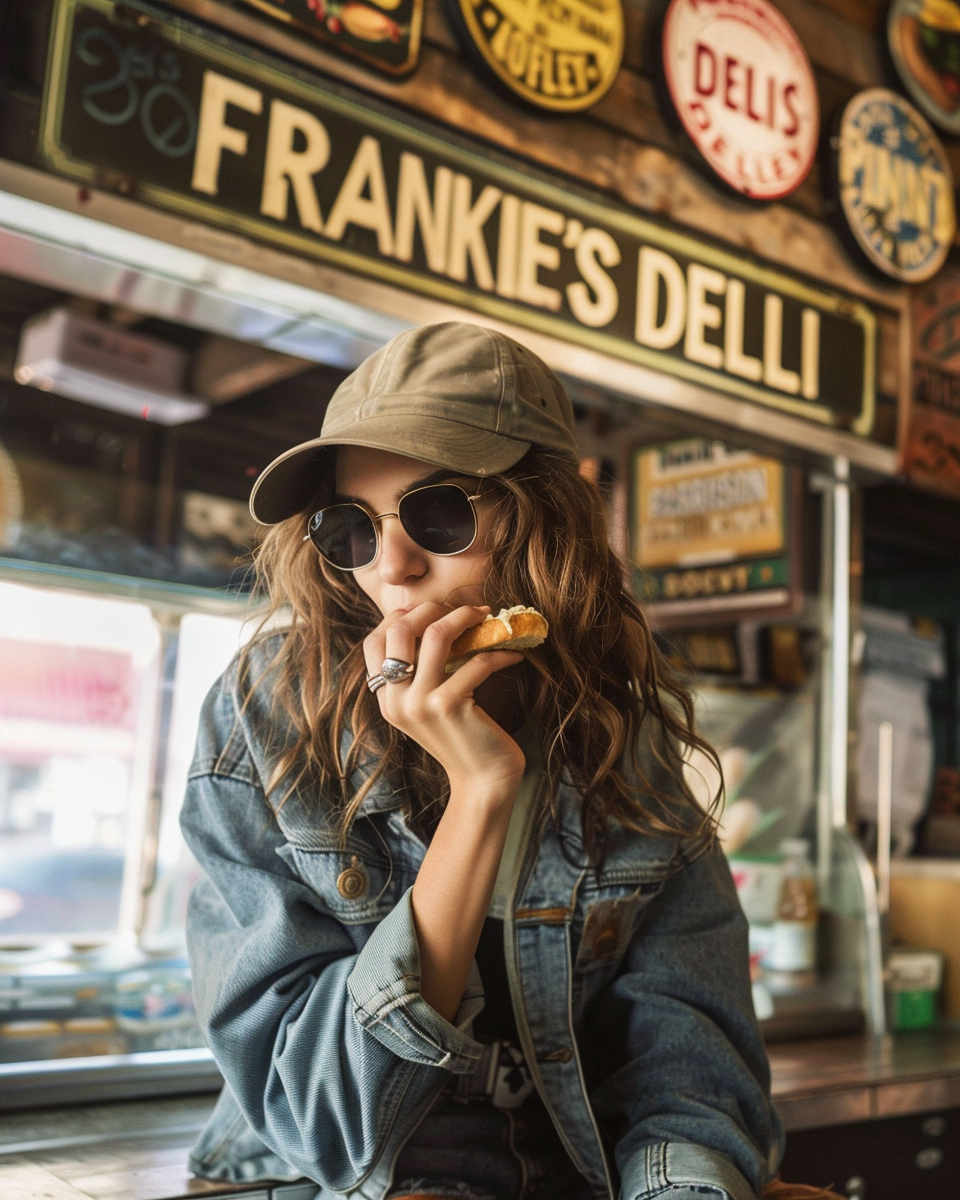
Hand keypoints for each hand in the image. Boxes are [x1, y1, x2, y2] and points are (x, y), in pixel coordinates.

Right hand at [363, 602, 524, 798]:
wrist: (482, 781)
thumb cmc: (462, 736)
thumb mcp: (427, 705)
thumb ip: (420, 672)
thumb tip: (435, 619)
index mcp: (386, 698)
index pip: (374, 641)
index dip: (401, 616)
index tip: (433, 611)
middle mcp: (396, 701)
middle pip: (400, 629)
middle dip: (434, 608)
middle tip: (465, 609)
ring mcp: (420, 704)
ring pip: (436, 636)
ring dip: (465, 618)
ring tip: (487, 617)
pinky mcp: (449, 707)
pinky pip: (475, 662)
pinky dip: (499, 653)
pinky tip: (513, 654)